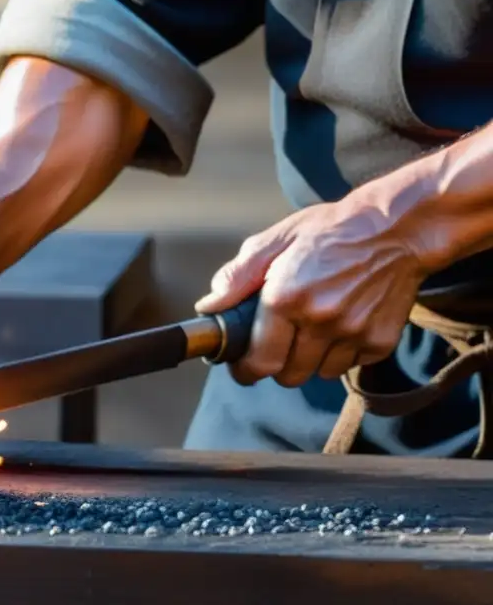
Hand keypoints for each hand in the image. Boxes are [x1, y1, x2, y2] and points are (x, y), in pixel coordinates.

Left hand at [194, 199, 430, 386]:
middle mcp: (319, 321)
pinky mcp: (380, 341)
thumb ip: (237, 277)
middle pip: (288, 375)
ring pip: (319, 373)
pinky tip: (341, 324)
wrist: (396, 228)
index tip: (242, 367)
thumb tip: (209, 307)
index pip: (259, 362)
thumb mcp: (275, 240)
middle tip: (277, 343)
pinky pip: (350, 365)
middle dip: (276, 365)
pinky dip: (340, 353)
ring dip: (310, 360)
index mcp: (285, 298)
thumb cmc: (329, 231)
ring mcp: (352, 334)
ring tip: (311, 328)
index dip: (246, 370)